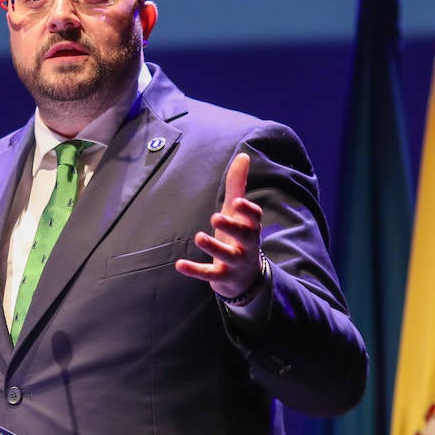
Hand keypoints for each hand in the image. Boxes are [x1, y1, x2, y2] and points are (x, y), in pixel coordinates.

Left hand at [175, 152, 264, 298]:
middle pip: (244, 236)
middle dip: (232, 226)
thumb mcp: (237, 212)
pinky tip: (179, 265)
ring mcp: (235, 263)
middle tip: (215, 217)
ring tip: (198, 236)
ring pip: (227, 255)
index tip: (238, 202)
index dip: (248, 211)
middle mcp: (246, 245)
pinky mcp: (222, 277)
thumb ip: (238, 185)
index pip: (255, 218)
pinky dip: (195, 271)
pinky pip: (209, 274)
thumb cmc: (239, 237)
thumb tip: (243, 155)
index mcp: (250, 227)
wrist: (244, 279)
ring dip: (213, 246)